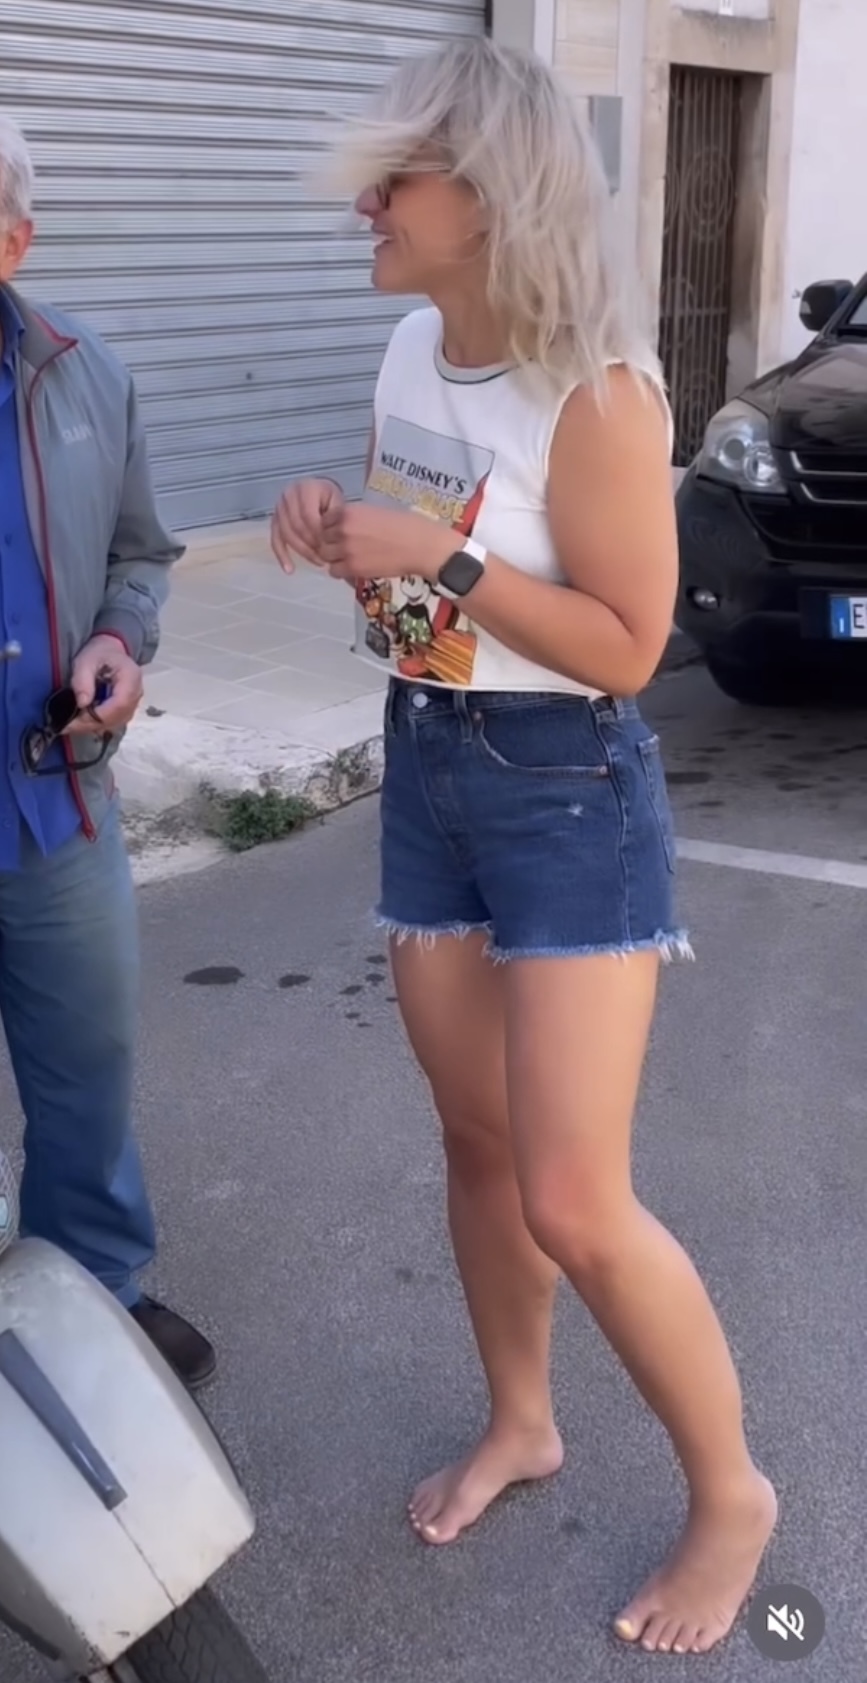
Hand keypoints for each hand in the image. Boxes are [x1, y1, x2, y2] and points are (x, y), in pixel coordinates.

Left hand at [66, 634, 143, 734]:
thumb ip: (83, 680)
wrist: (109, 651)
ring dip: (93, 726)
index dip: (98, 715)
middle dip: (92, 723)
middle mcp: (137, 693)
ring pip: (116, 722)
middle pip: (118, 716)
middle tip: (68, 725)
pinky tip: (82, 721)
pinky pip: (114, 722)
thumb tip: (82, 703)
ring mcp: (134, 703)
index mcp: (131, 677)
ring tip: (72, 724)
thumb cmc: (98, 653)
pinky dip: (97, 724)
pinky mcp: (127, 709)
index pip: (120, 703)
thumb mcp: (86, 660)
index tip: (76, 719)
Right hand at [271, 478, 343, 572]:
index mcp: (305, 488)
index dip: (318, 533)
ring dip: (302, 551)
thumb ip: (335, 519)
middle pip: (296, 525)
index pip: (307, 514)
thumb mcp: (337, 503)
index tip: (330, 546)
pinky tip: (290, 570)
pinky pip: (275, 540)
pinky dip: (282, 556)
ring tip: (319, 563)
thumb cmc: (331, 500)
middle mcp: (288, 495)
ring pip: (286, 534)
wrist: (320, 494)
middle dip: (311, 544)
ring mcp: (279, 507)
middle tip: (327, 557)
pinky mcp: (274, 520)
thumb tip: (329, 542)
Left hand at [318, 502, 453, 583]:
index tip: (341, 533)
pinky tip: (353, 567)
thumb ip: (356, 518)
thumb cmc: (406, 525)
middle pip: (322, 538)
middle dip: (331, 542)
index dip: (331, 527)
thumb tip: (343, 526)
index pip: (324, 520)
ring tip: (348, 558)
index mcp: (349, 511)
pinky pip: (334, 571)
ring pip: (325, 555)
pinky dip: (341, 570)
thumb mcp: (376, 511)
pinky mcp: (353, 567)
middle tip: (344, 547)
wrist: (421, 545)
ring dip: (334, 557)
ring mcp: (346, 549)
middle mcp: (343, 529)